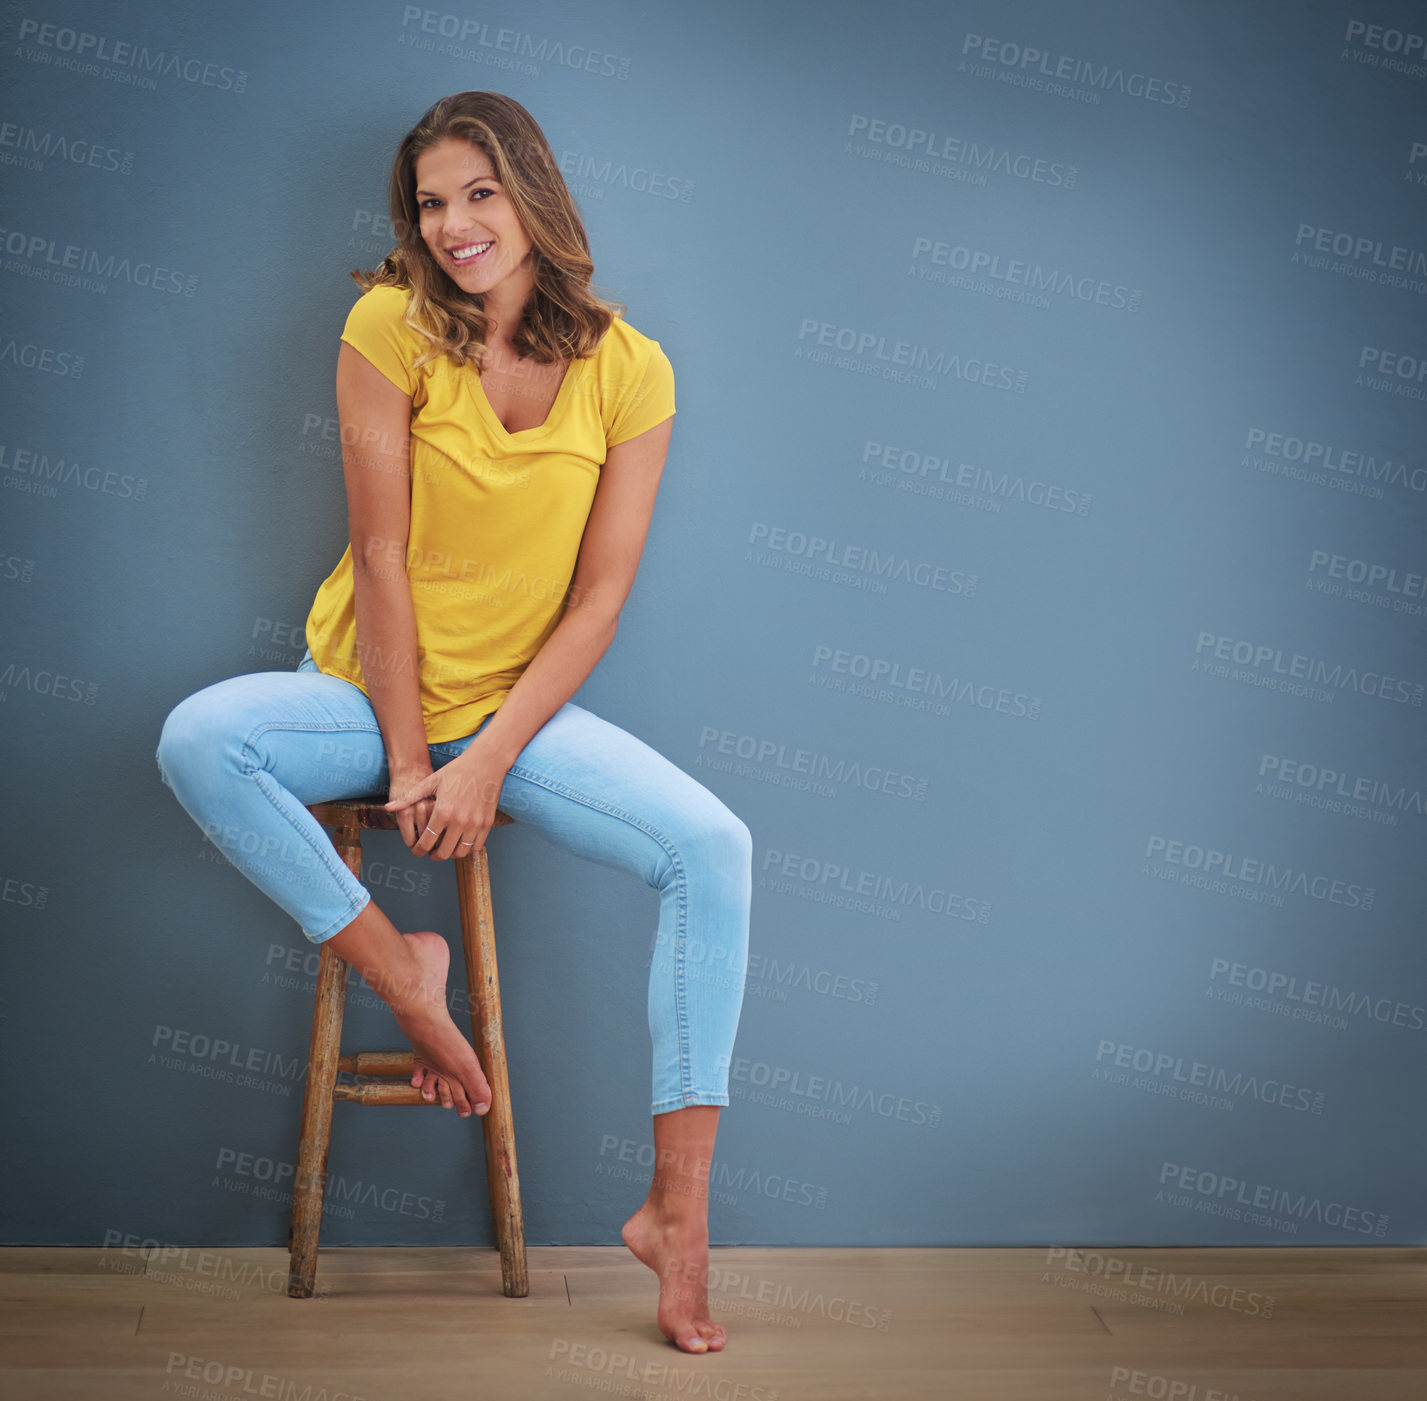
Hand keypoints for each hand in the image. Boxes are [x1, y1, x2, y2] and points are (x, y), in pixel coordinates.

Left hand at [384, 738, 508, 860]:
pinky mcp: (487, 823)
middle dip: (433, 856)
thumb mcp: (431, 782)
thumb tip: (388, 807)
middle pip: (443, 852)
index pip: (427, 842)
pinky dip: (466, 848)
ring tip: (445, 848)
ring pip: (460, 852)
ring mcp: (475, 823)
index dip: (419, 850)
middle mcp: (459, 820)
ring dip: (450, 854)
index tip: (417, 851)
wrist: (486, 762)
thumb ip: (409, 798)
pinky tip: (460, 842)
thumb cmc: (456, 770)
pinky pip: (476, 846)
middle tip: (430, 853)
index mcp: (443, 811)